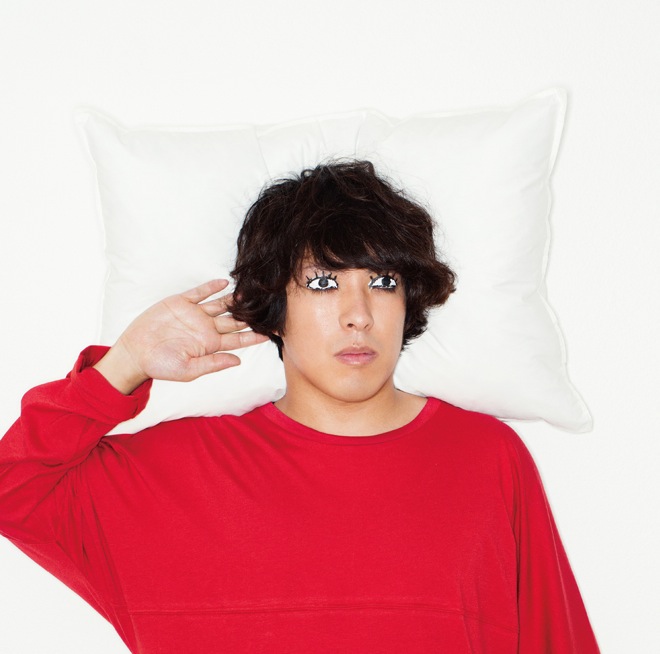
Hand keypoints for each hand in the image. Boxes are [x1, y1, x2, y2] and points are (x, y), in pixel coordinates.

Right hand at [93, 279, 269, 393]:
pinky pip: (199, 293)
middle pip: (234, 320)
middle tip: (268, 307)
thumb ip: (213, 364)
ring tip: (251, 292)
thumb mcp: (188, 370)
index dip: (254, 336)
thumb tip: (238, 361)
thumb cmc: (160, 366)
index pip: (238, 340)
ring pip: (220, 304)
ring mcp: (194, 314)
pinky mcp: (181, 303)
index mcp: (210, 345)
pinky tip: (224, 283)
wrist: (135, 353)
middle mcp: (205, 328)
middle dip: (250, 315)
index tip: (271, 332)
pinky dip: (211, 287)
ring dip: (235, 299)